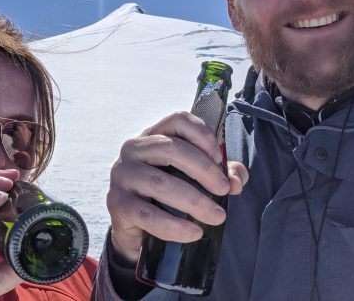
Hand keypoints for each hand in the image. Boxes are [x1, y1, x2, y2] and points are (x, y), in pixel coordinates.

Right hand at [106, 111, 248, 262]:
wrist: (133, 226)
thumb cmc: (164, 194)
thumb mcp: (191, 179)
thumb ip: (217, 175)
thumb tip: (237, 180)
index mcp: (154, 135)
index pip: (177, 120)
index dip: (202, 134)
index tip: (220, 158)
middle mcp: (134, 149)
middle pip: (170, 148)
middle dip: (203, 169)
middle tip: (224, 190)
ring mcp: (122, 174)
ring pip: (159, 182)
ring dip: (193, 200)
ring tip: (217, 216)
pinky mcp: (117, 202)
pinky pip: (147, 213)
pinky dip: (173, 225)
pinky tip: (193, 233)